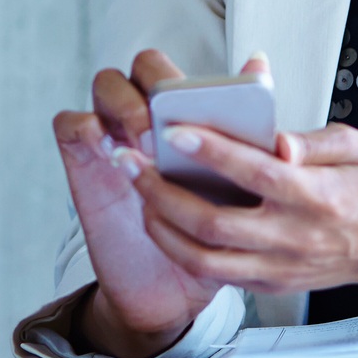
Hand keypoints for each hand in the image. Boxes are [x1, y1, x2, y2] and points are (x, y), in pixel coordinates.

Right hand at [51, 50, 267, 357]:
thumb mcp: (242, 204)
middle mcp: (149, 116)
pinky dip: (88, 128)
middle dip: (159, 87)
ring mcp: (112, 133)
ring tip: (148, 146)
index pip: (192, 68)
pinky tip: (115, 155)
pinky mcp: (82, 158)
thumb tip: (286, 145)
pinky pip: (72, 124)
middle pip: (145, 66)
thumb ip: (258, 169)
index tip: (213, 108)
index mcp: (189, 116)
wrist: (172, 290)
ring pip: (107, 84)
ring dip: (127, 106)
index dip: (198, 79)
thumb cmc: (211, 236)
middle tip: (177, 128)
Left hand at [129, 122, 357, 306]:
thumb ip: (310, 141)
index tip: (175, 129)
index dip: (212, 152)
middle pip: (213, 223)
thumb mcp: (357, 146)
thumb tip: (273, 137)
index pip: (256, 174)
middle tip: (129, 160)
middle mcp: (297, 238)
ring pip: (205, 259)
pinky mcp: (275, 285)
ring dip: (161, 226)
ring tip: (137, 192)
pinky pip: (218, 275)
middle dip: (160, 191)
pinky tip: (164, 220)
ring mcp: (283, 268)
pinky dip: (182, 250)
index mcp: (319, 196)